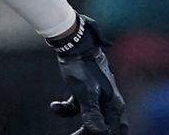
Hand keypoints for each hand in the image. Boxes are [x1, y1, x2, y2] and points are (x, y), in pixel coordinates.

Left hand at [48, 14, 127, 134]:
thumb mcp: (85, 92)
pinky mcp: (86, 90)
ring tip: (57, 109)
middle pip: (104, 126)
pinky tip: (54, 105)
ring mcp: (99, 95)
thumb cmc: (82, 68)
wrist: (74, 43)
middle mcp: (110, 101)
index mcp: (114, 103)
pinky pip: (79, 106)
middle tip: (75, 134)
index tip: (81, 134)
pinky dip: (67, 108)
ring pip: (89, 117)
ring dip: (72, 117)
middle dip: (88, 131)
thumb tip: (100, 132)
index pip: (113, 130)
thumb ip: (92, 113)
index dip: (101, 134)